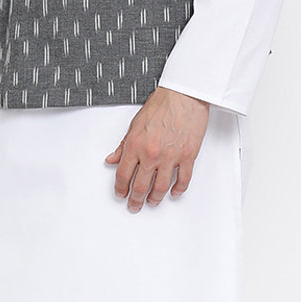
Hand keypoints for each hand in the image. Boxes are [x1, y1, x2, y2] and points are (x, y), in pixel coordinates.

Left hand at [104, 86, 209, 211]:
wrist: (184, 95)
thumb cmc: (161, 105)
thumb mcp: (134, 124)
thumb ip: (123, 145)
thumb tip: (113, 159)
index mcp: (135, 145)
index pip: (123, 175)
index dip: (120, 189)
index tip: (121, 194)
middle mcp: (151, 154)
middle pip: (141, 186)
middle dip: (136, 200)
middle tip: (134, 206)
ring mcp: (170, 157)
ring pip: (161, 187)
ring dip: (155, 199)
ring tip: (152, 202)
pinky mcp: (188, 156)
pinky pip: (183, 180)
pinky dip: (178, 190)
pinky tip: (174, 193)